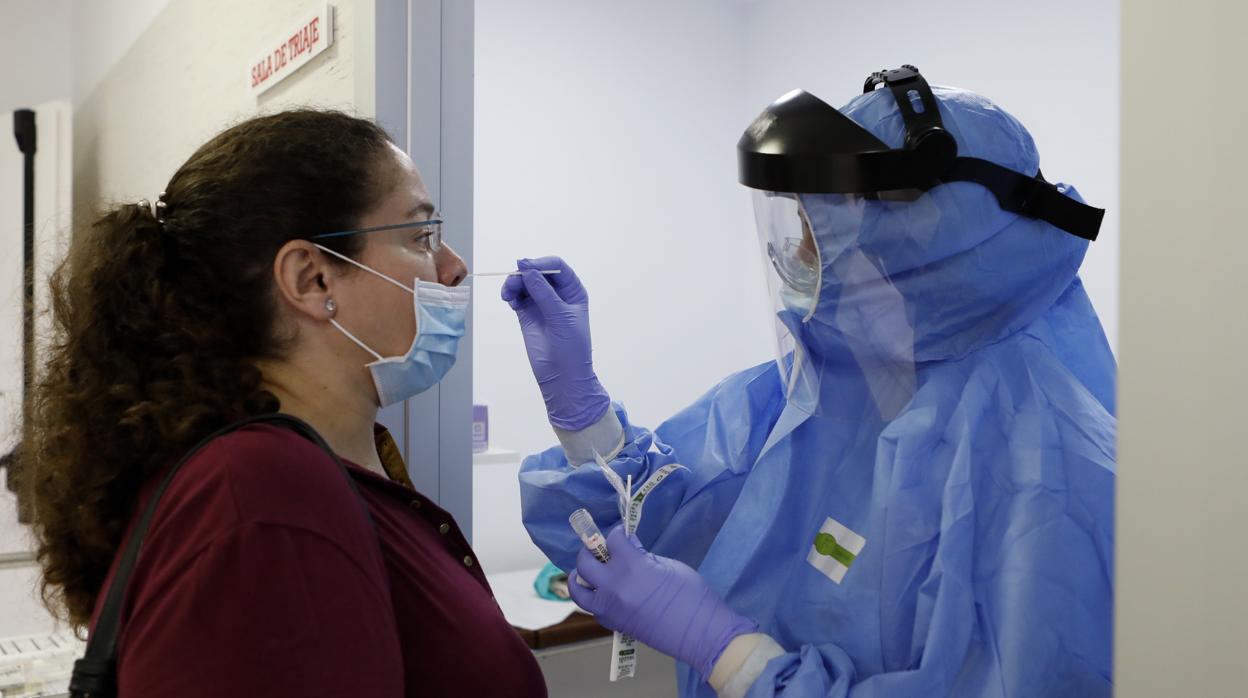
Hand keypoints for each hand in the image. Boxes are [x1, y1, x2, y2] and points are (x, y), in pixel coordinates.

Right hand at [500, 256, 609, 430]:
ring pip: (524, 283)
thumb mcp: (561, 317)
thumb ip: (544, 293)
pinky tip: (510, 300)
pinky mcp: (527, 314)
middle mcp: (557, 294)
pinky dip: (511, 294)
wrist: (563, 377)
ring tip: (508, 295)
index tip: (524, 265)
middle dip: (523, 274)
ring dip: (514, 284)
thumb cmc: (571, 348)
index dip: (540, 263)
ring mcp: (541, 303)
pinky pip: (517, 296)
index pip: (557, 267)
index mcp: (573, 291)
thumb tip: (527, 268)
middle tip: (513, 283)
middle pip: (537, 272)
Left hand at [569, 526, 757, 677]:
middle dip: (590, 550)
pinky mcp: (614, 624)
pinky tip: (605, 593)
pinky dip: (594, 598)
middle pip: (584, 562)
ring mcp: (610, 608)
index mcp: (631, 566)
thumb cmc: (693, 596)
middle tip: (600, 549)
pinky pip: (592, 608)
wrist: (700, 633)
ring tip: (590, 572)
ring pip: (578, 590)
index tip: (622, 533)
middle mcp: (613, 586)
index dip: (617, 533)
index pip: (612, 540)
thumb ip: (644, 556)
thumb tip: (630, 548)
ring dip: (581, 577)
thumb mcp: (670, 566)